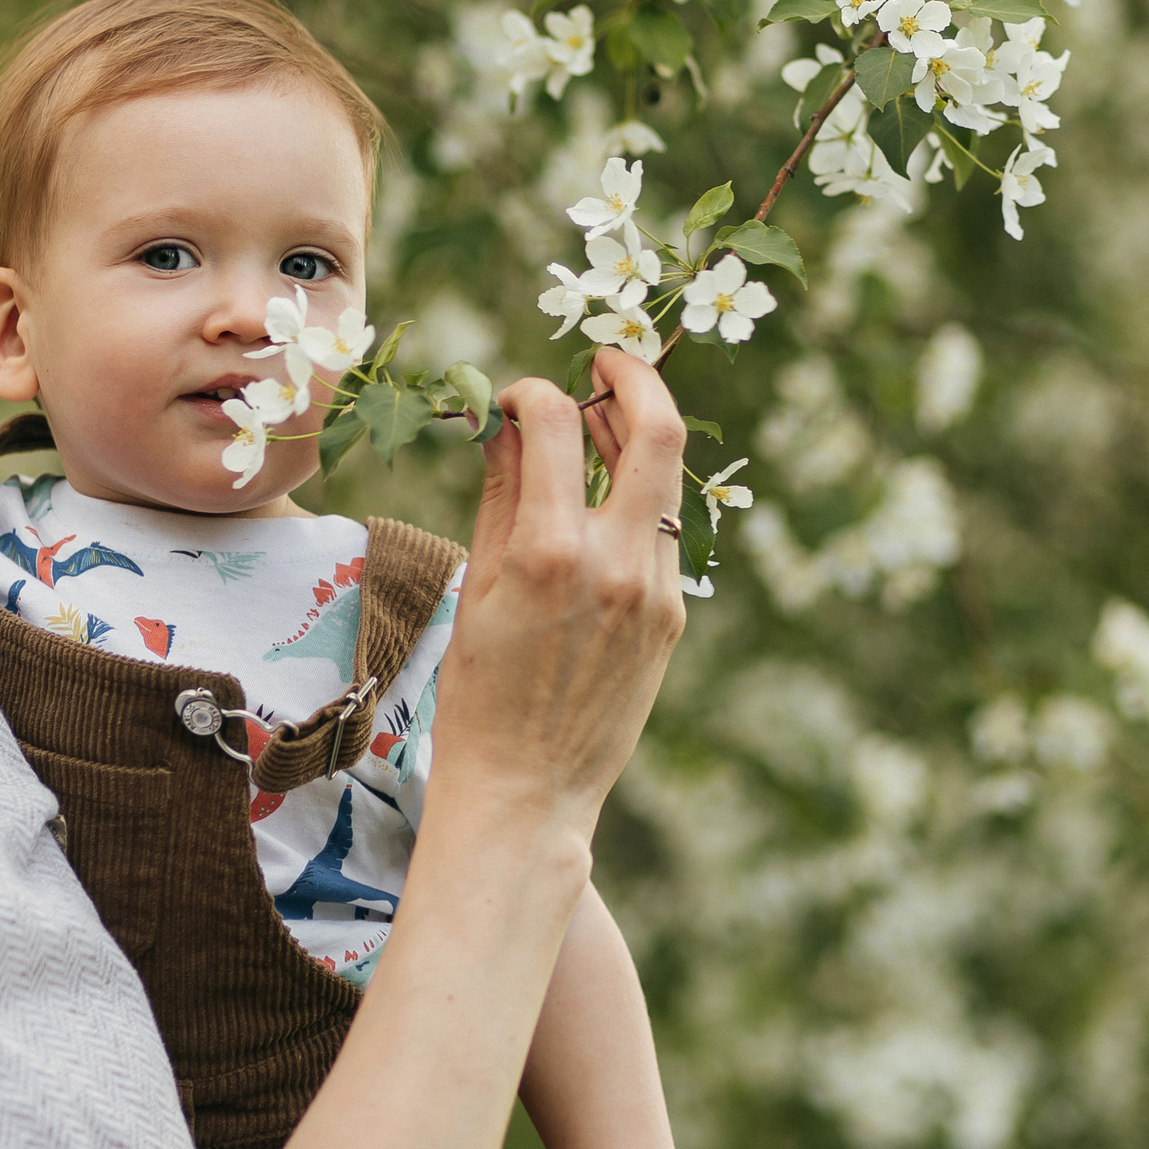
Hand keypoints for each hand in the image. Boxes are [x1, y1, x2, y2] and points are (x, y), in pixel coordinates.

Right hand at [434, 347, 688, 822]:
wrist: (528, 788)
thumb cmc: (478, 695)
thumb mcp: (476, 587)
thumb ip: (501, 496)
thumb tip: (506, 424)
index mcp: (549, 552)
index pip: (556, 424)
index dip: (533, 392)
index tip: (516, 398)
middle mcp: (616, 562)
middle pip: (657, 431)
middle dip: (634, 377)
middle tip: (604, 360)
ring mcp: (655, 590)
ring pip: (667, 480)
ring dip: (636, 435)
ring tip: (599, 419)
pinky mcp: (672, 616)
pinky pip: (663, 532)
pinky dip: (636, 499)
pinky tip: (602, 499)